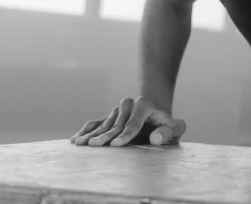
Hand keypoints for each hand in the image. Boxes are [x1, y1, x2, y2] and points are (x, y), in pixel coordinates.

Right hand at [70, 96, 185, 146]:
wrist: (157, 117)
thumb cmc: (168, 126)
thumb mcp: (175, 128)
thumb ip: (168, 132)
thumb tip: (155, 138)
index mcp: (145, 104)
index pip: (135, 121)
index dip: (126, 133)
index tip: (117, 145)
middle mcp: (129, 105)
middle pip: (117, 122)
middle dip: (106, 135)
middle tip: (96, 145)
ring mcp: (117, 111)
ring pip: (104, 123)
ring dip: (92, 134)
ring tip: (81, 144)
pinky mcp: (109, 118)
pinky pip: (95, 123)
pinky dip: (86, 131)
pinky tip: (75, 139)